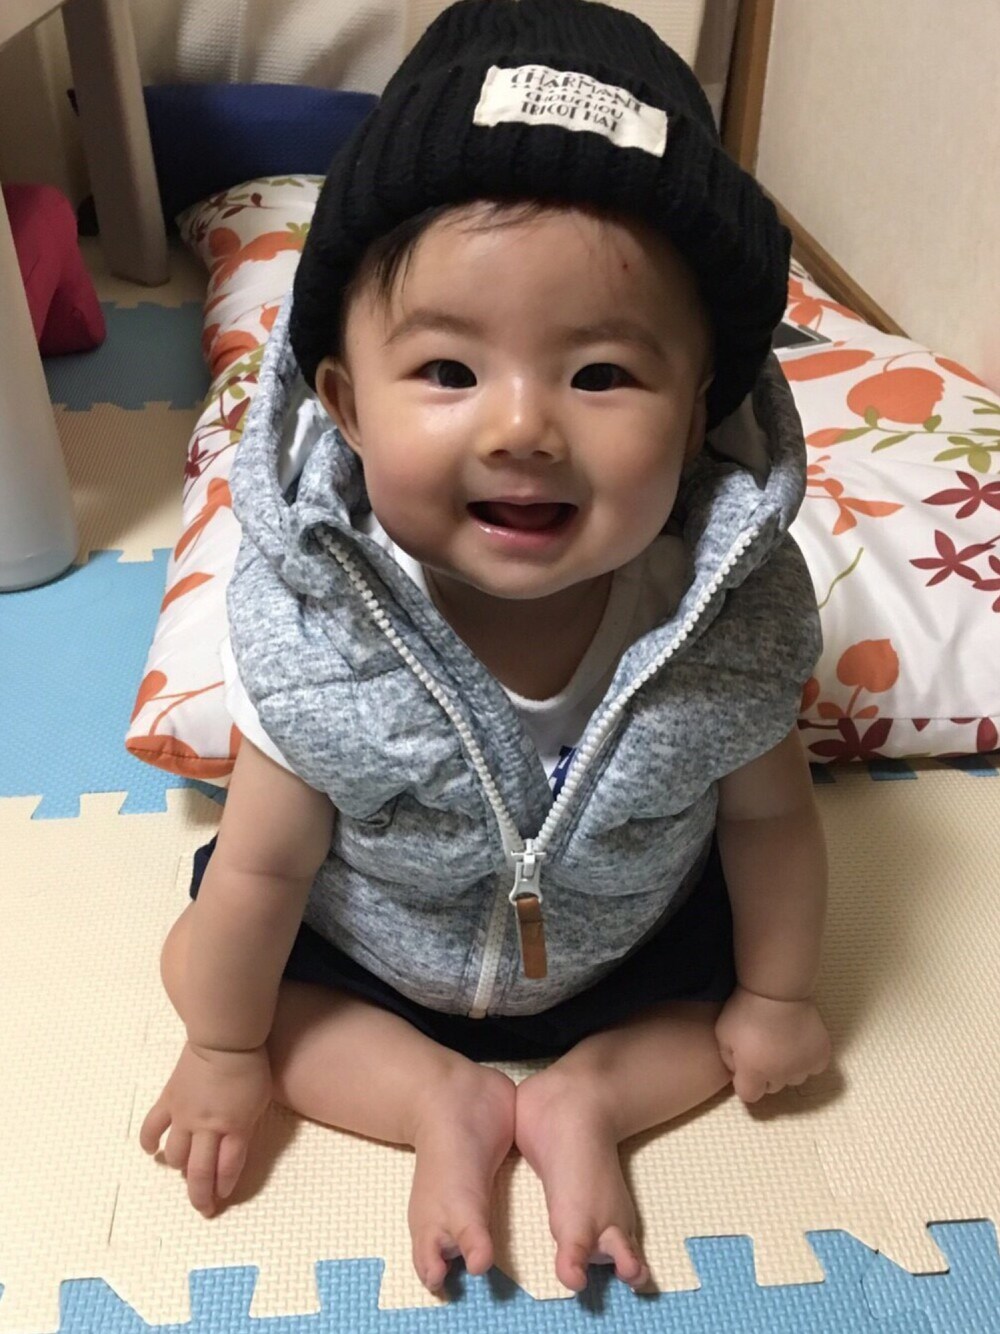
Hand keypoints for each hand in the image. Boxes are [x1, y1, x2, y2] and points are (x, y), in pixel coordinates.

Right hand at [140, 1040, 272, 1214]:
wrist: (225, 1038)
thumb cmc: (251, 1067)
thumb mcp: (259, 1102)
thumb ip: (245, 1128)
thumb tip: (233, 1149)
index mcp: (235, 1127)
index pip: (227, 1168)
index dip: (224, 1186)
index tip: (223, 1196)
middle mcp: (207, 1127)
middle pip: (200, 1171)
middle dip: (201, 1195)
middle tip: (203, 1208)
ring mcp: (184, 1116)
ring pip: (176, 1155)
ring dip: (180, 1168)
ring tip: (185, 1172)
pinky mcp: (168, 1101)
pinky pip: (152, 1127)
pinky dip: (149, 1142)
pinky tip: (153, 1152)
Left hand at [715, 985, 830, 1103]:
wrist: (776, 991)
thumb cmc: (745, 1010)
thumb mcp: (722, 1033)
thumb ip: (727, 1058)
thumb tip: (737, 1070)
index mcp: (754, 1073)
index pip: (749, 1096)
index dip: (745, 1081)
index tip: (745, 1065)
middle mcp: (780, 1077)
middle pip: (772, 1087)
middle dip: (766, 1074)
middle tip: (764, 1049)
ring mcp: (803, 1067)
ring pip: (794, 1078)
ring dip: (788, 1067)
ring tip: (782, 1044)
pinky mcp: (821, 1055)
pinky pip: (814, 1067)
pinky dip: (808, 1059)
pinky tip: (800, 1044)